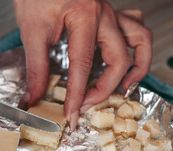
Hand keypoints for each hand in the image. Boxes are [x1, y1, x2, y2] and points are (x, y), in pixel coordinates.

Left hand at [14, 0, 151, 129]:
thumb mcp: (31, 31)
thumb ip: (36, 67)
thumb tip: (33, 96)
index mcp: (84, 17)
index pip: (83, 65)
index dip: (77, 95)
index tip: (72, 115)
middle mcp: (104, 15)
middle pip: (119, 59)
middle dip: (104, 88)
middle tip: (86, 104)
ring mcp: (110, 13)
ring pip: (141, 40)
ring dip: (137, 67)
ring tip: (125, 87)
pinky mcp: (109, 13)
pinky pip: (136, 27)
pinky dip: (136, 47)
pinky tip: (124, 59)